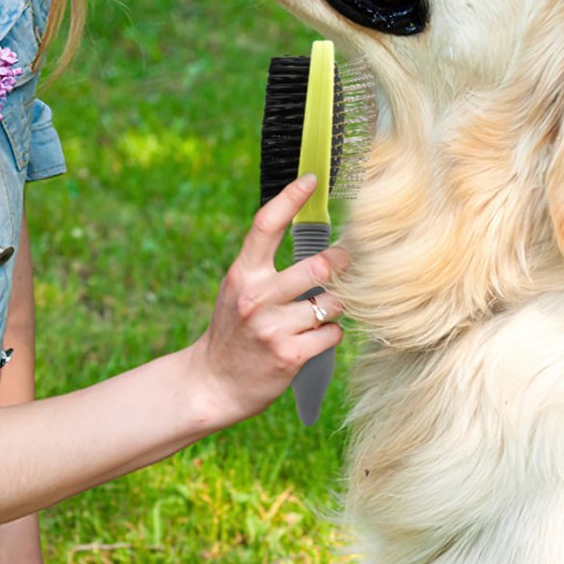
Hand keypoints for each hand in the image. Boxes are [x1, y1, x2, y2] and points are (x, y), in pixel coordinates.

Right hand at [189, 174, 349, 424]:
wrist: (212, 384)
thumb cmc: (233, 331)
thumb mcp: (239, 290)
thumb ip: (265, 266)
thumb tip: (314, 240)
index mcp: (243, 273)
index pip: (266, 225)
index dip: (290, 198)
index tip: (311, 179)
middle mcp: (257, 297)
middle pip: (318, 267)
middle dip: (342, 262)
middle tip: (350, 259)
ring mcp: (273, 327)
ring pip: (332, 303)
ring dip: (336, 305)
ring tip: (325, 311)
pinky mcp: (290, 355)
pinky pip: (332, 334)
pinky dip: (331, 334)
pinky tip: (316, 338)